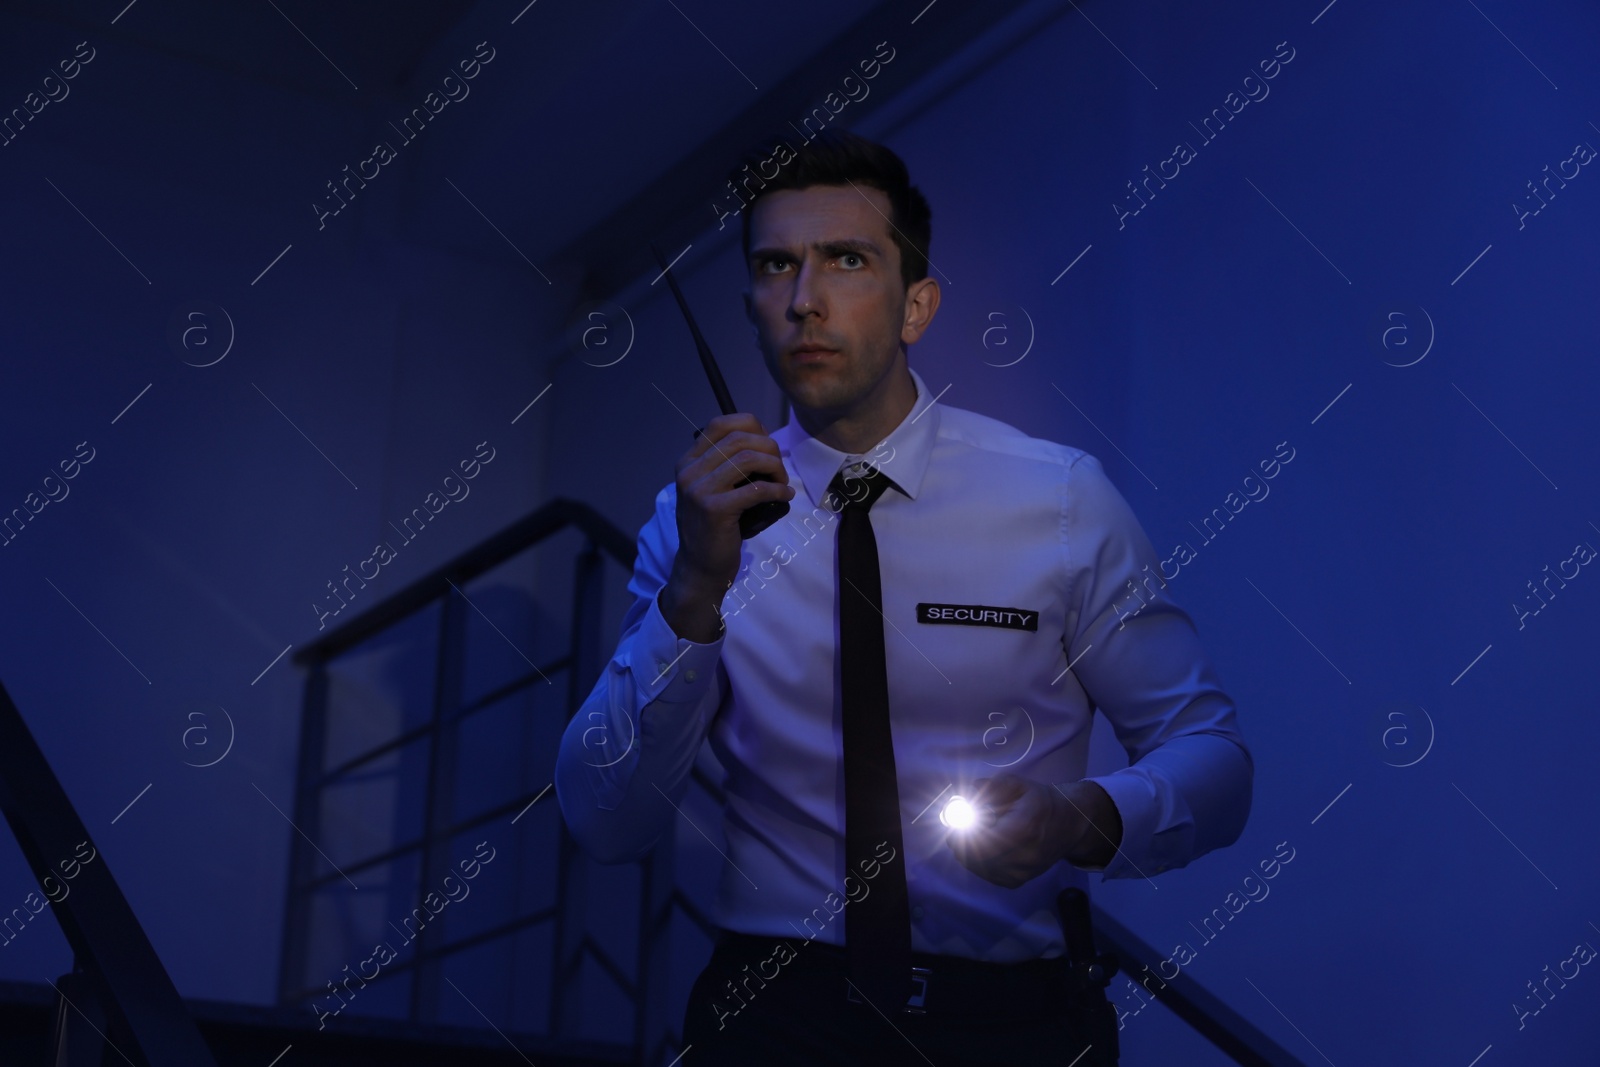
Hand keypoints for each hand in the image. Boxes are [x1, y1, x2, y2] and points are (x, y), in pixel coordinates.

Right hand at [660, 413, 794, 641]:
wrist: (699, 568)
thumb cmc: (712, 528)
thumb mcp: (711, 490)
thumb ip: (725, 466)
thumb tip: (762, 443)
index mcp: (688, 462)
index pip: (720, 424)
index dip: (751, 426)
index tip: (767, 445)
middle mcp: (689, 472)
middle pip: (739, 439)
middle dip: (769, 448)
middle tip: (779, 469)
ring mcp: (699, 490)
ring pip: (748, 458)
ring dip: (775, 467)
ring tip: (782, 482)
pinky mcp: (715, 510)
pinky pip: (756, 488)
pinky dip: (777, 490)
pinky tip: (785, 496)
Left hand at [946, 774, 1121, 888]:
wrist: (1069, 825)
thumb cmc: (1039, 801)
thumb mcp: (1016, 784)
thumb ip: (989, 789)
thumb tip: (965, 798)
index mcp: (1023, 828)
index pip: (982, 843)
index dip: (961, 836)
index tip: (954, 824)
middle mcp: (1023, 856)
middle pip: (976, 857)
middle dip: (960, 843)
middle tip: (957, 829)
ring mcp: (1021, 873)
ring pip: (979, 868)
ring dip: (967, 853)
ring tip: (973, 836)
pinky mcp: (1017, 882)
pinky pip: (987, 874)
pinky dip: (977, 862)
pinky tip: (982, 848)